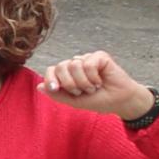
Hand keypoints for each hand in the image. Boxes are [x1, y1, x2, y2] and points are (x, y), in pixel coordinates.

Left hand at [37, 50, 155, 121]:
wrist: (119, 101)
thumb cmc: (98, 100)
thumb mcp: (74, 101)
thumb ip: (57, 94)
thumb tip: (39, 86)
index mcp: (67, 74)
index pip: (52, 70)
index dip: (50, 78)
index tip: (56, 88)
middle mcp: (75, 65)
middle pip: (60, 67)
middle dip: (70, 84)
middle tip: (83, 91)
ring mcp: (87, 59)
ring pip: (74, 65)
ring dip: (84, 82)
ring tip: (93, 87)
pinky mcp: (100, 56)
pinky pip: (88, 63)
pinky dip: (93, 76)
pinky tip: (101, 80)